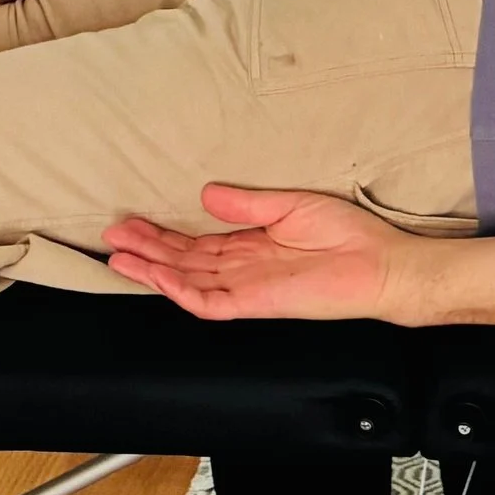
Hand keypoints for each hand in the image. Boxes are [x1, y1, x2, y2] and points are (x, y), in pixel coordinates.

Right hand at [103, 186, 409, 320]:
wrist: (382, 265)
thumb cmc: (350, 236)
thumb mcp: (292, 205)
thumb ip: (248, 203)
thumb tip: (207, 192)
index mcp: (251, 245)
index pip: (196, 243)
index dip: (162, 234)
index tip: (131, 221)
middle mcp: (243, 268)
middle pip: (183, 262)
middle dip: (146, 250)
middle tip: (111, 237)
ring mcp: (248, 288)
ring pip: (189, 281)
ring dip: (154, 270)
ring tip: (120, 257)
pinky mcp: (258, 302)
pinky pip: (212, 302)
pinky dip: (185, 291)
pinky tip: (161, 279)